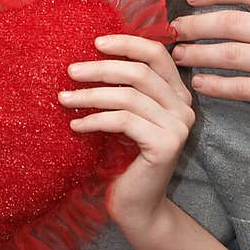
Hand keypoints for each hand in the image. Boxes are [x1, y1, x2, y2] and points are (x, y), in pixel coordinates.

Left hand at [58, 34, 194, 235]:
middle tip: (70, 70)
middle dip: (101, 68)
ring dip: (91, 95)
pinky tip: (76, 125)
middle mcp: (185, 108)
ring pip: (128, 97)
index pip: (157, 55)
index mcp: (178, 95)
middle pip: (140, 72)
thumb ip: (125, 88)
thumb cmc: (126, 159)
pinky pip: (124, 121)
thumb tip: (93, 54)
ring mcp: (178, 127)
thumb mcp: (128, 116)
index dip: (127, 43)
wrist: (138, 206)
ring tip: (64, 98)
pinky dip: (95, 120)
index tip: (95, 43)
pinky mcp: (166, 145)